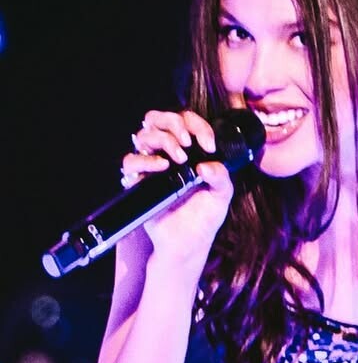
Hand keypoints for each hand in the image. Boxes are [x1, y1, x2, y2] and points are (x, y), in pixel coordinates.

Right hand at [120, 109, 233, 267]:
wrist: (188, 242)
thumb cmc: (204, 217)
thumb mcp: (222, 195)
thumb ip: (222, 176)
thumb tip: (206, 165)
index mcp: (189, 151)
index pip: (186, 121)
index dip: (197, 126)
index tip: (209, 145)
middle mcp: (168, 153)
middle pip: (158, 119)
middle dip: (173, 123)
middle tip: (187, 141)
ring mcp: (152, 165)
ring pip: (144, 135)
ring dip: (163, 140)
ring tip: (180, 158)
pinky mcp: (139, 181)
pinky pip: (131, 161)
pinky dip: (145, 160)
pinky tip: (162, 166)